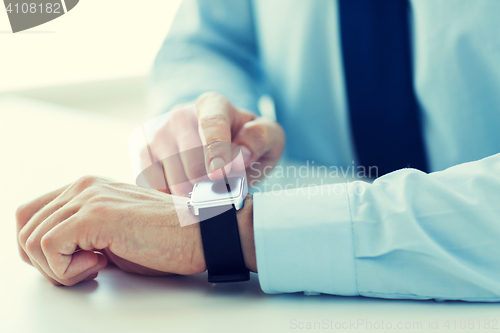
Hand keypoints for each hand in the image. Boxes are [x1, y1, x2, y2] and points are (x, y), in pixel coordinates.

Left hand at [16, 176, 256, 285]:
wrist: (202, 233)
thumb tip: (52, 254)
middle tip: (81, 268)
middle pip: (24, 226)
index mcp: (87, 187)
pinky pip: (47, 247)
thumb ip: (83, 234)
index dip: (39, 247)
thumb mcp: (114, 233)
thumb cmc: (166, 238)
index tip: (71, 262)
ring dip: (56, 267)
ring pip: (31, 239)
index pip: (31, 213)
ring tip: (94, 266)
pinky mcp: (95, 216)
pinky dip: (66, 269)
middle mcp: (83, 186)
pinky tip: (100, 264)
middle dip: (44, 260)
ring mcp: (88, 198)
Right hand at [139, 92, 284, 194]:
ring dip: (187, 190)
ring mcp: (159, 131)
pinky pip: (149, 177)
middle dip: (205, 180)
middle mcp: (181, 113)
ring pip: (167, 168)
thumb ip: (261, 138)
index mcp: (214, 104)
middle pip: (187, 152)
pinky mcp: (145, 151)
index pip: (212, 123)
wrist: (216, 140)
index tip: (219, 175)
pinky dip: (166, 193)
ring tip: (204, 196)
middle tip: (219, 193)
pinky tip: (183, 196)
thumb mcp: (268, 135)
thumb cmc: (245, 140)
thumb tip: (241, 155)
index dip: (215, 150)